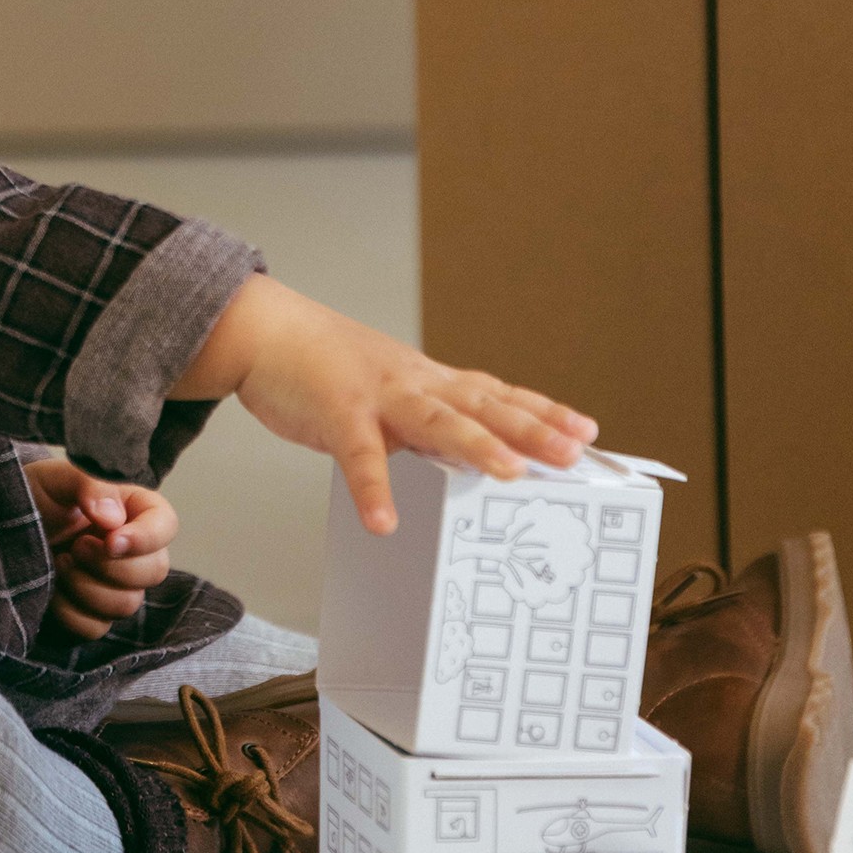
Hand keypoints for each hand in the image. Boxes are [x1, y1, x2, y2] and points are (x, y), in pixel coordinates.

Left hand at [23, 456, 177, 640]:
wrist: (2, 526)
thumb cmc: (36, 494)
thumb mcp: (57, 477)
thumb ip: (89, 486)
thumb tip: (113, 519)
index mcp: (133, 509)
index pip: (166, 526)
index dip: (145, 538)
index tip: (109, 539)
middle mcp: (131, 550)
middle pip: (154, 571)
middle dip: (111, 565)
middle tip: (76, 546)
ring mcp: (114, 585)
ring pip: (127, 604)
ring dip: (88, 587)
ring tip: (60, 562)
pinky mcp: (91, 613)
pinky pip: (97, 628)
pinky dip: (70, 612)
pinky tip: (51, 589)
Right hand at [170, 275, 597, 537]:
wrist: (265, 331)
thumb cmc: (327, 368)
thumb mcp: (389, 388)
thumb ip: (424, 418)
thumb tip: (463, 455)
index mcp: (428, 380)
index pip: (495, 393)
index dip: (542, 411)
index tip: (587, 431)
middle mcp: (414, 382)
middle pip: (481, 403)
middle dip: (530, 428)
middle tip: (573, 453)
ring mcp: (377, 394)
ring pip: (435, 419)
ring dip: (475, 446)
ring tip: (510, 475)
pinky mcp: (335, 409)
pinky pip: (357, 453)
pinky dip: (372, 488)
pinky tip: (384, 522)